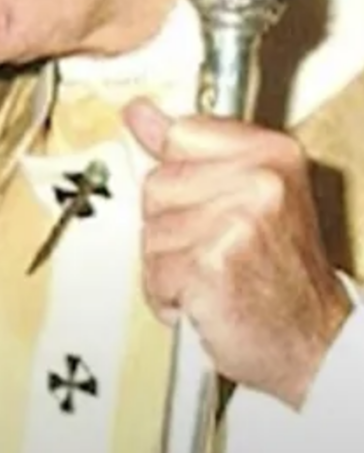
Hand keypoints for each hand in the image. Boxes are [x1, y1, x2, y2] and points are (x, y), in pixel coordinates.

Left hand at [124, 98, 351, 407]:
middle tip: (217, 249)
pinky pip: (152, 272)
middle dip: (171, 225)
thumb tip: (140, 111)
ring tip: (213, 275)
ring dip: (169, 264)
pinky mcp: (210, 264)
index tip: (203, 198)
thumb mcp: (250, 196)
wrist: (313, 340)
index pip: (181, 135)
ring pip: (150, 232)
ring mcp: (235, 222)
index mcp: (272, 154)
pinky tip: (205, 298)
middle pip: (156, 185)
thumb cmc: (279, 273)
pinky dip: (167, 294)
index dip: (181, 175)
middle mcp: (259, 181)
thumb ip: (190, 152)